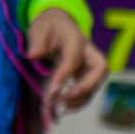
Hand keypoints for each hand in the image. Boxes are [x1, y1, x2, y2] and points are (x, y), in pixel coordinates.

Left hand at [25, 8, 108, 123]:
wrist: (58, 24)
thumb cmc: (48, 26)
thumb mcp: (39, 28)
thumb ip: (37, 41)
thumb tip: (33, 55)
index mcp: (76, 39)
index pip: (74, 58)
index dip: (64, 75)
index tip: (51, 91)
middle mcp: (88, 52)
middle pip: (101, 68)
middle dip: (87, 86)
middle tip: (66, 97)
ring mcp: (90, 64)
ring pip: (97, 83)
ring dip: (82, 98)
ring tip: (61, 108)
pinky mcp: (86, 74)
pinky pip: (90, 90)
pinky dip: (80, 102)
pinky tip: (65, 109)